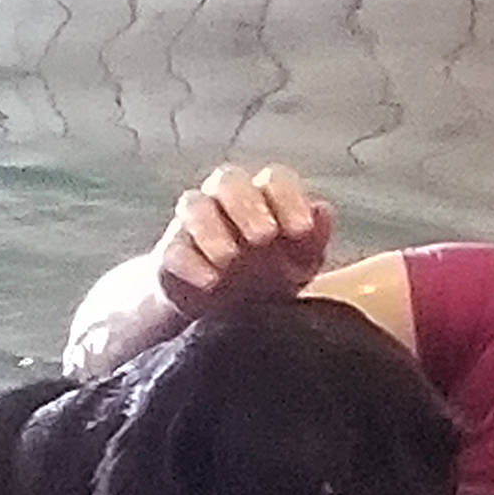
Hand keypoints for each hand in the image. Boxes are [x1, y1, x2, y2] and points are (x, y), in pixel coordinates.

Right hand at [153, 163, 333, 315]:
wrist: (221, 316)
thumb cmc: (266, 280)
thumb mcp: (299, 266)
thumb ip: (314, 241)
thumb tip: (322, 212)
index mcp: (263, 200)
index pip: (274, 179)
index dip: (289, 198)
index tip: (301, 230)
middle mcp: (225, 204)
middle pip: (227, 179)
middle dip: (246, 204)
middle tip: (264, 237)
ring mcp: (193, 226)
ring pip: (193, 205)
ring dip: (211, 228)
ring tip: (229, 259)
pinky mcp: (171, 255)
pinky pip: (172, 249)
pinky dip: (189, 263)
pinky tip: (209, 282)